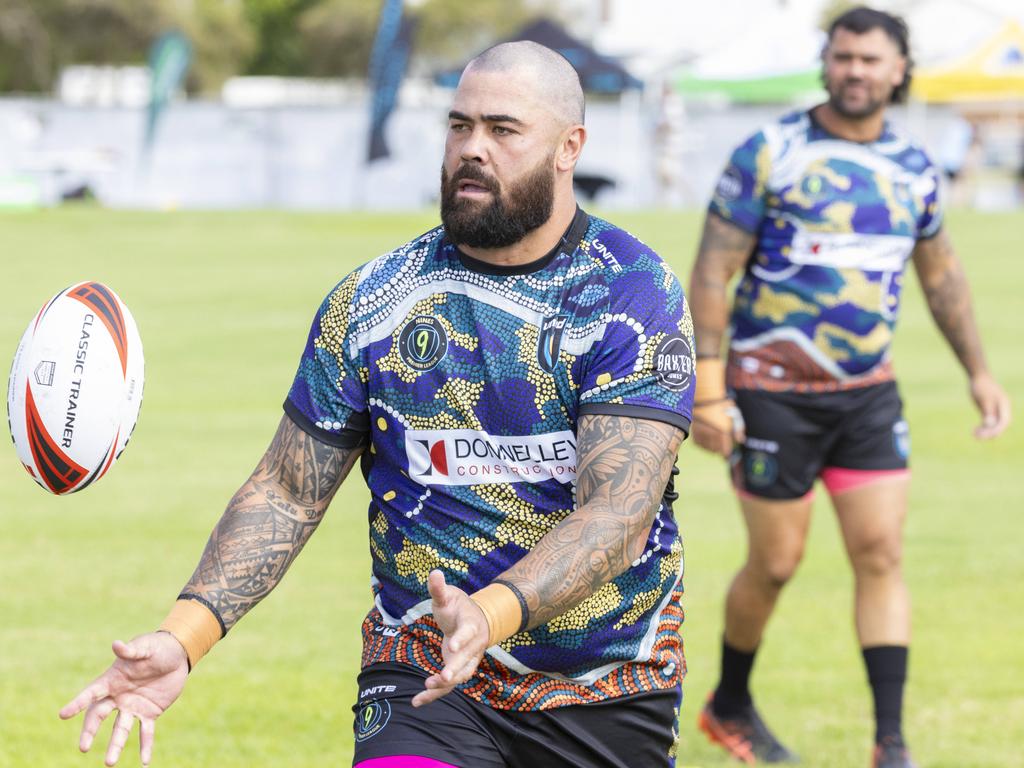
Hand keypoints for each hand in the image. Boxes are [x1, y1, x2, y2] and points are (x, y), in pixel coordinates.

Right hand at [59, 632, 188, 765]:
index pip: (92, 693)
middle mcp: (118, 696)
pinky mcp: (149, 713)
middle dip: (89, 731)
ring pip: (120, 730)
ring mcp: (132, 707)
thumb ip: (130, 650)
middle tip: (83, 747)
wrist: (177, 655)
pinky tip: (145, 761)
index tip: (63, 715)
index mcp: (112, 680)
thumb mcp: (145, 647)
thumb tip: (116, 644)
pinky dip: (145, 746)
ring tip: (110, 763)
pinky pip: (146, 732)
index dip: (78, 703)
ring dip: (115, 746)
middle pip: (99, 716)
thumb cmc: (156, 648)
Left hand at [412, 570, 489, 707]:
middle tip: (443, 677)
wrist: (476, 621)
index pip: (468, 633)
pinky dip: (434, 695)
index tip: (452, 645)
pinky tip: (416, 702)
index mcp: (471, 626)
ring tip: (426, 687)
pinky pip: (448, 686)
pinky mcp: (458, 670)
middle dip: (455, 669)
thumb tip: (434, 572)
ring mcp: (467, 661)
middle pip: (466, 660)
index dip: (461, 639)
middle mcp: (472, 647)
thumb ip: (439, 589)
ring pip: (459, 677)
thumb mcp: (449, 596)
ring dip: (445, 684)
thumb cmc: (459, 607)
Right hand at [691, 397, 745, 456]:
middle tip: (720, 448)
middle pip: (715, 450)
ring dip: (710, 448)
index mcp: (723, 431)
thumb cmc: (723, 404)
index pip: (724, 449)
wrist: (706, 395)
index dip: (726, 453)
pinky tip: (705, 442)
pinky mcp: (694, 430)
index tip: (726, 454)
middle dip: (719, 450)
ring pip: (706, 447)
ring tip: (713, 446)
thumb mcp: (735, 415)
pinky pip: (698, 443)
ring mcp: (702, 432)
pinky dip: (702, 444)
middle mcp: (712, 433)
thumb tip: (740, 440)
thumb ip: (738, 429)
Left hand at [970, 371, 1010, 438]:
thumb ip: (988, 411)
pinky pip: (988, 422)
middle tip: (978, 437)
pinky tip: (975, 430)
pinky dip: (983, 427)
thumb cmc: (981, 386)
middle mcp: (1002, 409)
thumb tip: (990, 424)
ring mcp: (996, 409)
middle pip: (1000, 425)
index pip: (1004, 421)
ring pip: (994, 425)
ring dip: (986, 431)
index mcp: (1004, 405)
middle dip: (991, 432)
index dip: (997, 430)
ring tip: (974, 434)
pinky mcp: (989, 410)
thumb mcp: (983, 399)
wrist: (977, 376)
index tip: (987, 436)